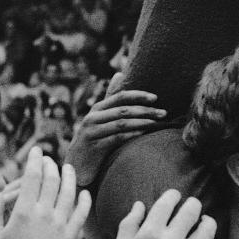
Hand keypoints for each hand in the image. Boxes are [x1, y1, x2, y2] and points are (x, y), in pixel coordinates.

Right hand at [0, 147, 90, 238]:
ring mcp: (60, 224)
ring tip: (68, 168)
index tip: (37, 151)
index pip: (32, 177)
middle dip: (51, 165)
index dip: (35, 160)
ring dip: (69, 177)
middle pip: (52, 180)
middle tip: (49, 159)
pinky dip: (84, 200)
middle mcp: (44, 214)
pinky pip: (81, 213)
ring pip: (69, 192)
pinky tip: (84, 192)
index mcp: (24, 211)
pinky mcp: (71, 237)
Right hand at [65, 70, 165, 186]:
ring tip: (156, 123)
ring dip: (141, 122)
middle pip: (122, 110)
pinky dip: (131, 134)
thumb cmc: (93, 139)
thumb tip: (119, 74)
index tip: (156, 98)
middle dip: (145, 110)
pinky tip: (143, 134)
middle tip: (163, 113)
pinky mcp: (94, 146)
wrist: (76, 165)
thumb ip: (110, 99)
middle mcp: (93, 118)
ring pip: (121, 123)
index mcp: (97, 109)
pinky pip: (116, 138)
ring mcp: (92, 132)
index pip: (120, 96)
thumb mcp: (100, 118)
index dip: (138, 95)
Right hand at [106, 189, 221, 238]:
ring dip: (207, 223)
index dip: (174, 195)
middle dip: (193, 206)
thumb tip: (140, 204)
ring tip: (204, 225)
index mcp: (148, 233)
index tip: (176, 197)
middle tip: (192, 211)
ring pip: (209, 228)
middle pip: (193, 209)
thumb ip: (129, 225)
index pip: (168, 201)